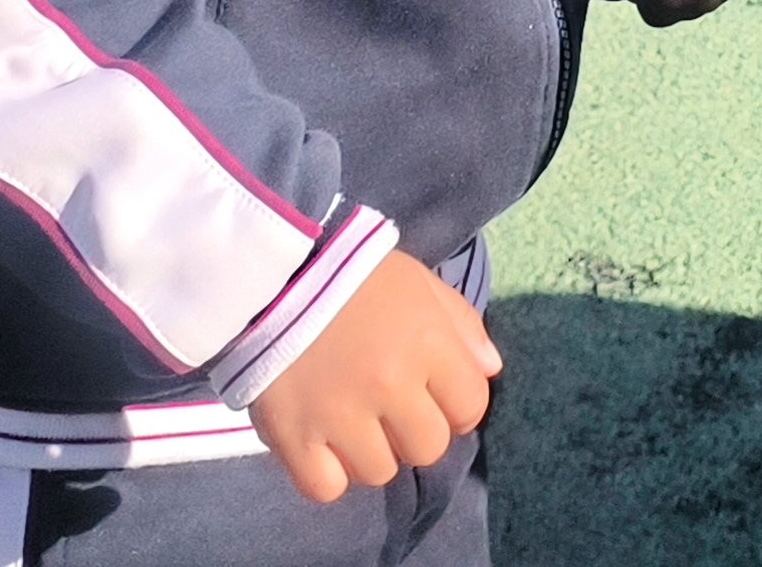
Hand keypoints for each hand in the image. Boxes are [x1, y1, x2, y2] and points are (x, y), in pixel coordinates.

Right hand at [246, 253, 497, 503]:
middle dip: (414, 432)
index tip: (434, 396)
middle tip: (388, 409)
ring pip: (378, 472)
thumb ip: (461, 325)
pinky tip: (321, 444)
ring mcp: (340, 416)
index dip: (457, 406)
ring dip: (370, 453)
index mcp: (427, 344)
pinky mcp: (293, 438)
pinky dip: (327, 475)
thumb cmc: (352, 275)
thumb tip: (489, 370)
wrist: (272, 274)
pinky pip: (326, 488)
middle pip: (427, 448)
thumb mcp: (418, 282)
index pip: (471, 407)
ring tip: (350, 421)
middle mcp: (390, 385)